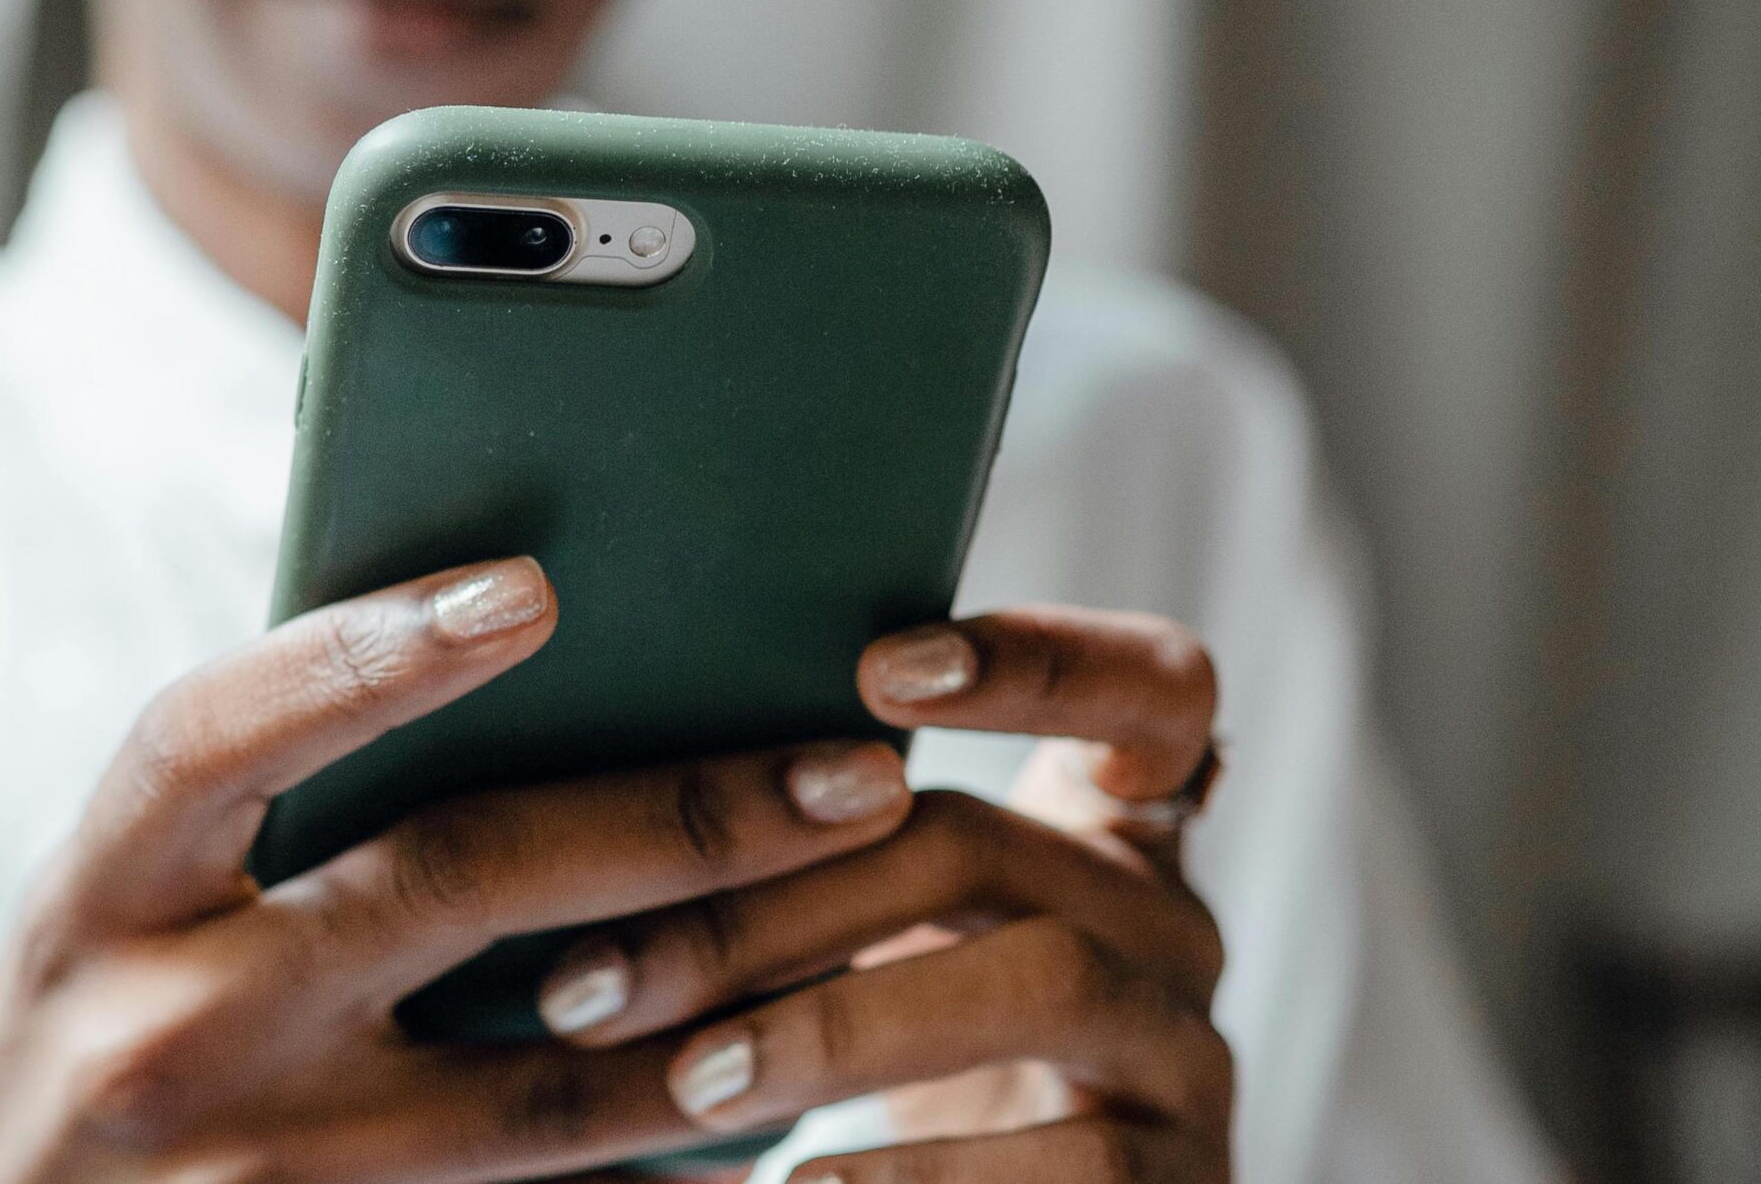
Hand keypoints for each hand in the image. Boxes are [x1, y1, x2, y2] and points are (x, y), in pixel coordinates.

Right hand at [0, 555, 924, 1182]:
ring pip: (546, 1094)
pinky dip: (669, 1160)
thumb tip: (514, 657)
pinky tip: (784, 1098)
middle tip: (851, 765)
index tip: (533, 588)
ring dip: (730, 1003)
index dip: (368, 653)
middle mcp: (162, 1030)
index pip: (217, 735)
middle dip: (676, 815)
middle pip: (450, 888)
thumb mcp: (115, 912)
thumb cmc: (76, 1044)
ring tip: (877, 923)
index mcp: (98, 894)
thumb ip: (261, 808)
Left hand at [529, 607, 1231, 1181]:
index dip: (1040, 657)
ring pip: (1043, 980)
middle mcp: (1171, 924)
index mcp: (1110, 827)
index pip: (1151, 687)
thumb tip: (597, 763)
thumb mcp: (890, 934)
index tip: (878, 665)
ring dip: (839, 1027)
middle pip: (987, 841)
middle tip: (599, 977)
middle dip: (778, 897)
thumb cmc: (908, 1052)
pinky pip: (1079, 1168)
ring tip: (690, 1081)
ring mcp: (1192, 1058)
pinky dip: (917, 1177)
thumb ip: (817, 836)